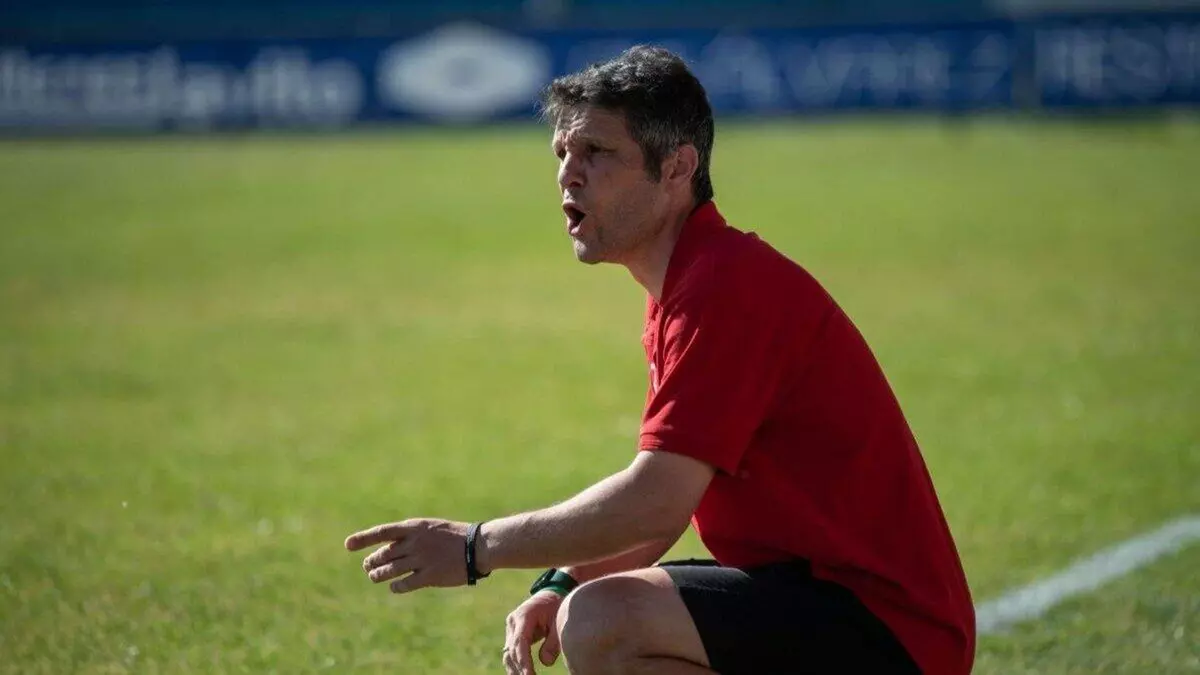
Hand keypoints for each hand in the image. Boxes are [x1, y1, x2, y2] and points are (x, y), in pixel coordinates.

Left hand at [344, 518, 470, 593]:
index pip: (382, 532)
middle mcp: (415, 543)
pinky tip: (394, 586)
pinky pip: (404, 584)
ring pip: (390, 570)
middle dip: (372, 562)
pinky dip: (396, 586)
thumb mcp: (430, 528)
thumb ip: (409, 536)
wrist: (478, 546)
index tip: (348, 545)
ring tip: (376, 576)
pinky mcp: (430, 577)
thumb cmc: (454, 536)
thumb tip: (387, 547)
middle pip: (383, 555)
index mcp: (414, 528)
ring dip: (379, 575)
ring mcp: (422, 560)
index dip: (363, 538)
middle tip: (368, 566)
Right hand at [503, 591, 564, 674]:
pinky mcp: (513, 634)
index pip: (520, 642)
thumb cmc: (556, 607)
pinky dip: (516, 664)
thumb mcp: (558, 621)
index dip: (524, 661)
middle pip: (512, 650)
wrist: (550, 594)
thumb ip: (553, 642)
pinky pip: (512, 652)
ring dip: (515, 669)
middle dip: (520, 668)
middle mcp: (513, 622)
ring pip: (509, 653)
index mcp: (524, 616)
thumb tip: (545, 662)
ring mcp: (511, 628)